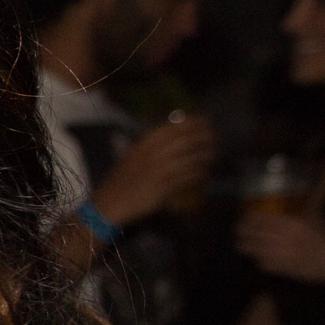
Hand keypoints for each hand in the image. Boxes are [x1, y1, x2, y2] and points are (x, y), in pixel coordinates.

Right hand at [93, 114, 215, 225]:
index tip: (205, 122)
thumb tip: (174, 136)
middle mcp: (155, 153)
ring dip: (206, 156)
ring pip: (192, 158)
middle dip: (205, 137)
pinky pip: (189, 177)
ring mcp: (162, 170)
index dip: (195, 123)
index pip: (177, 126)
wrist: (110, 202)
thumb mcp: (132, 155)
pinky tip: (203, 172)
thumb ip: (151, 145)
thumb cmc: (120, 179)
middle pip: (188, 140)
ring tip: (213, 155)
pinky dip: (199, 173)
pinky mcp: (167, 186)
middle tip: (214, 138)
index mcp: (145, 142)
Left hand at [236, 210, 324, 284]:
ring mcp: (285, 255)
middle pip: (258, 234)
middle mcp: (287, 238)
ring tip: (239, 245)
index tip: (244, 217)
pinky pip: (265, 264)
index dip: (251, 219)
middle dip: (244, 233)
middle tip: (237, 231)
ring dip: (247, 247)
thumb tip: (286, 204)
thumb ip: (300, 213)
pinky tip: (255, 258)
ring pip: (258, 250)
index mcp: (295, 224)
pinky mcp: (285, 269)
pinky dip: (258, 261)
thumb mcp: (315, 220)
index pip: (266, 220)